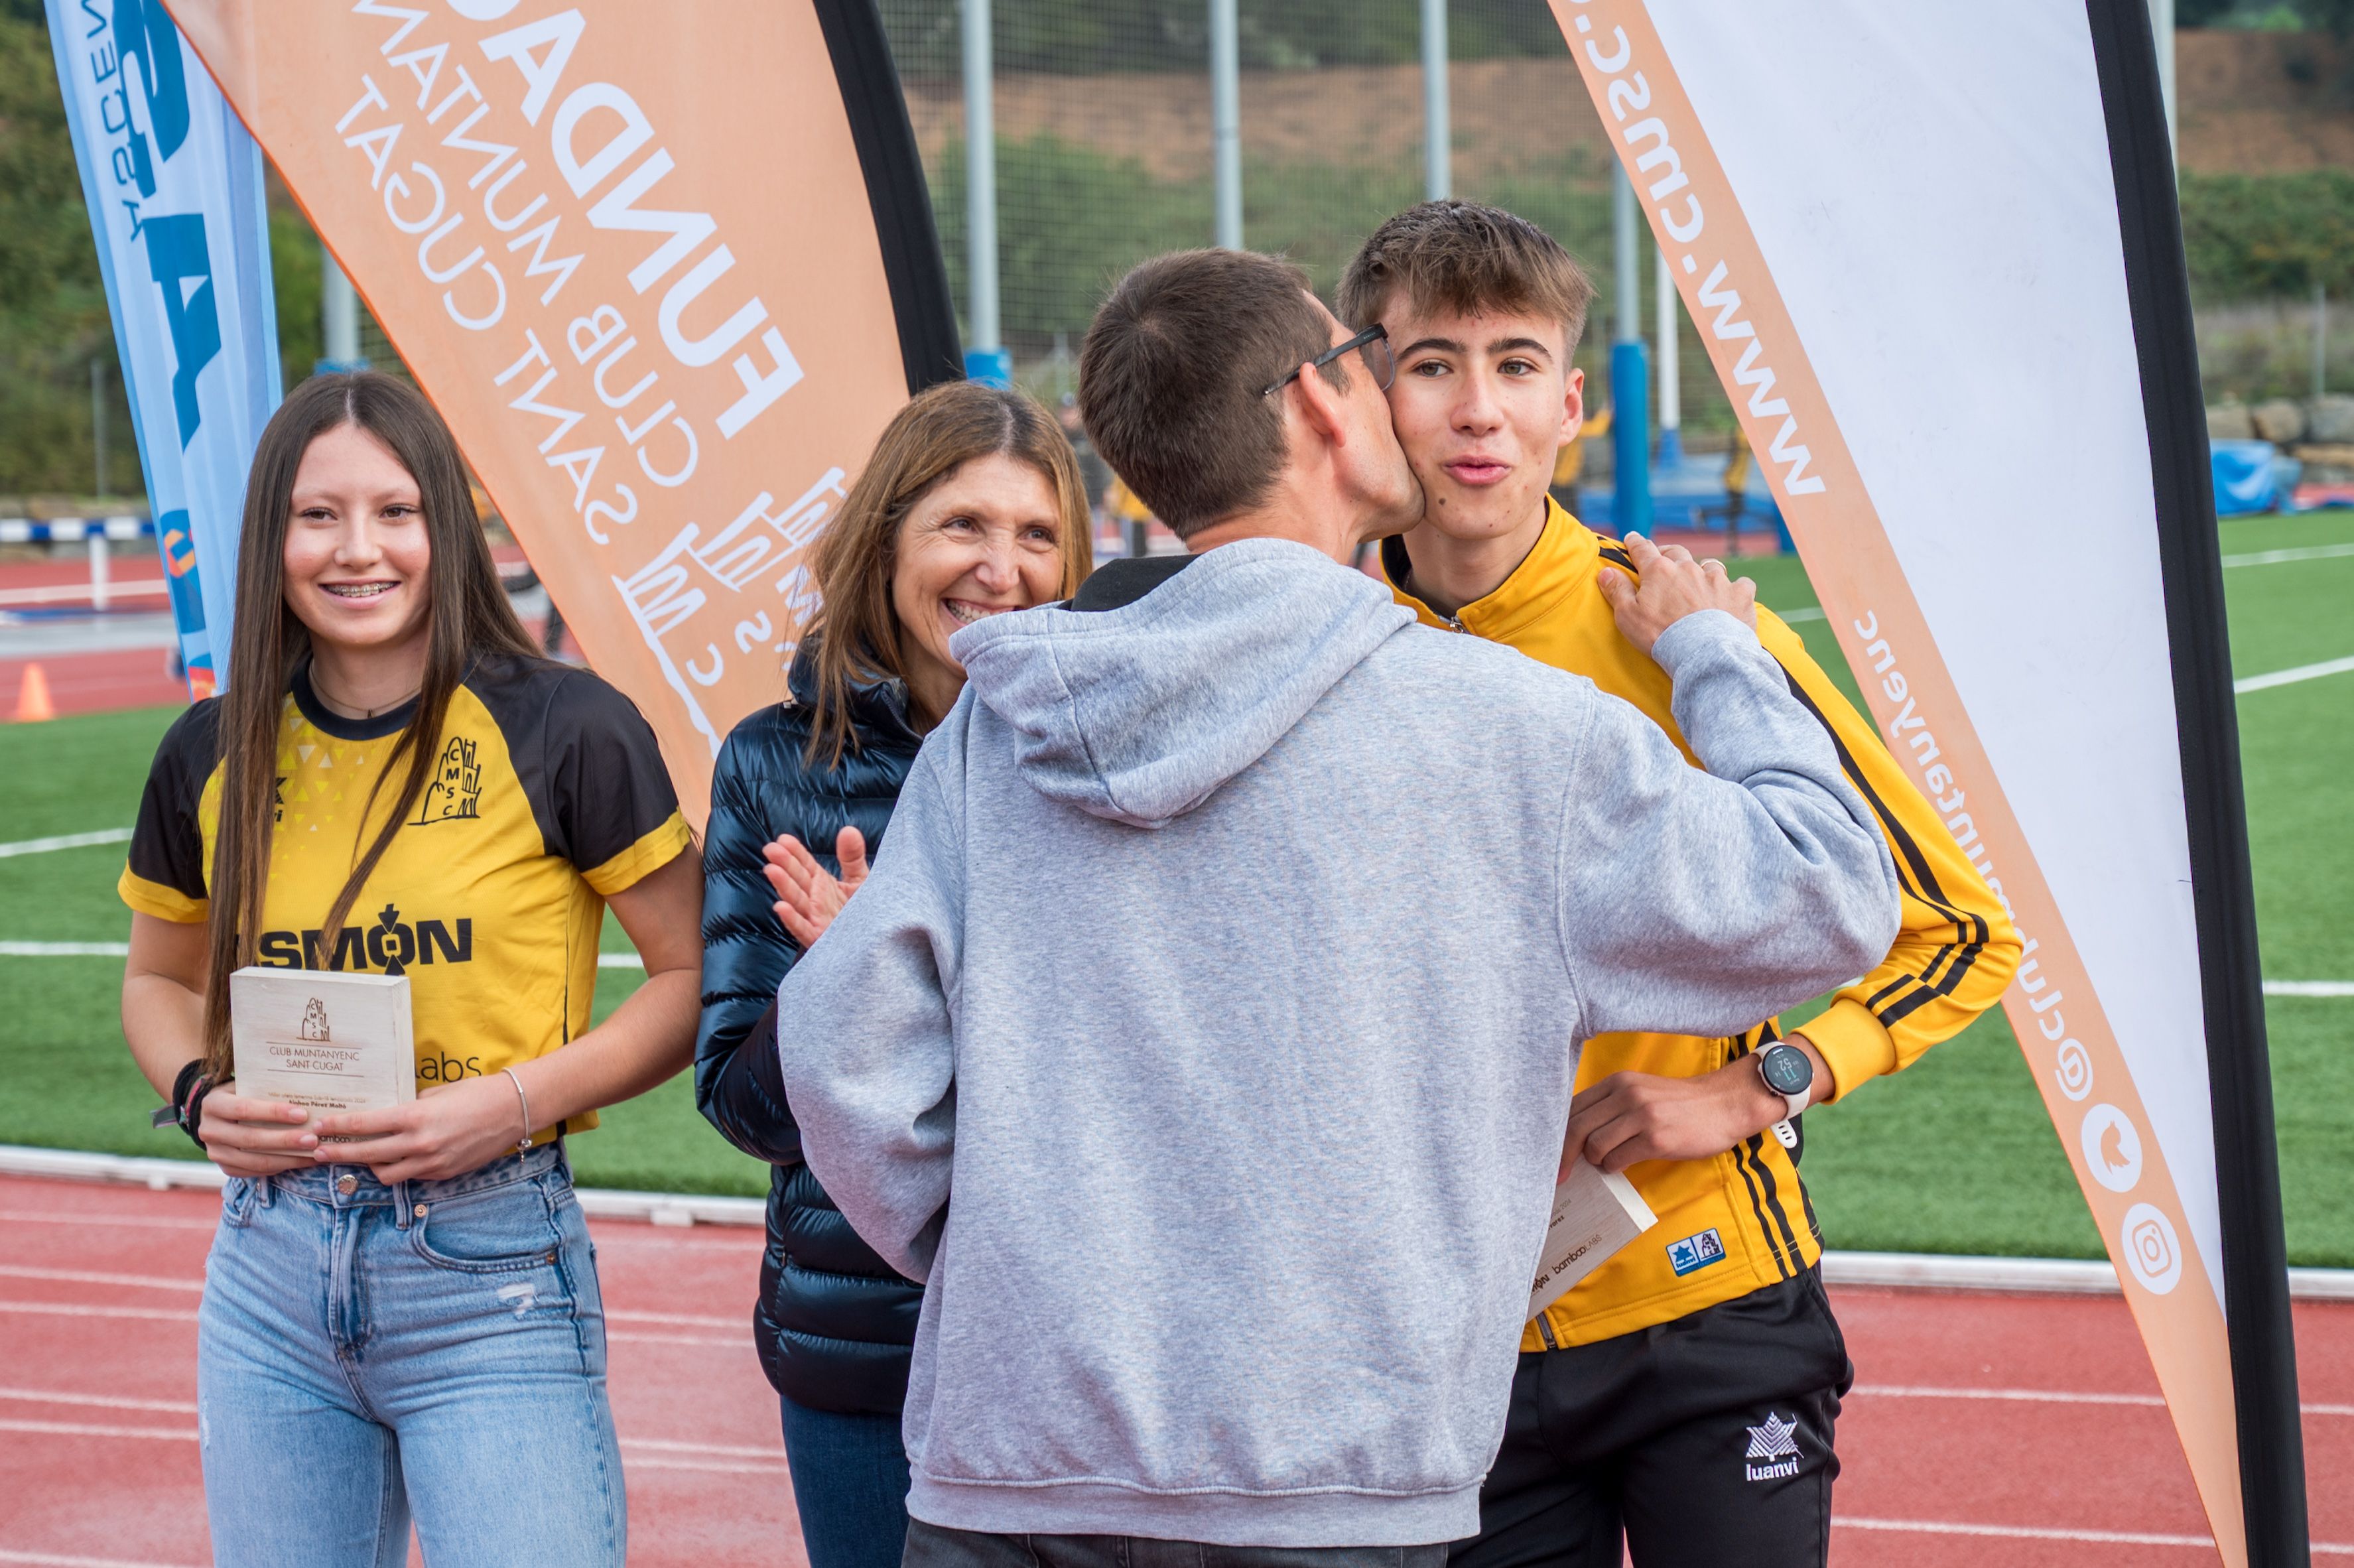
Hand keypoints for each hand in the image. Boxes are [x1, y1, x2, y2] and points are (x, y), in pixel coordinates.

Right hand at [197, 1081, 320, 1177]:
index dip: (273, 1112)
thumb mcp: (248, 1085)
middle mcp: (209, 1130)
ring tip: (312, 1153)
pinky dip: (280, 1167)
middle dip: (285, 1140)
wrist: (219, 1115)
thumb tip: (305, 1093)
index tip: (302, 1114)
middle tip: (312, 1139)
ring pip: (254, 1160)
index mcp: (213, 1104)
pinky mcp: (225, 1168)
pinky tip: (301, 1161)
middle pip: (250, 1139)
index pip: (244, 1109)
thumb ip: (267, 1089)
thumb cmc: (242, 1095)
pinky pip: (255, 1171)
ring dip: (287, 1158)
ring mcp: (215, 1152)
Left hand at [310, 1072, 530, 1184]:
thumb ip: (409, 1108)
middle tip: (316, 1152)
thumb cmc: (475, 1093)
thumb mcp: (435, 1094)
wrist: (513, 1111)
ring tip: (358, 1157)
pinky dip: (399, 1168)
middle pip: (366, 1154)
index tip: (319, 1126)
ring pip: (385, 1174)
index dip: (338, 1127)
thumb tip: (388, 1116)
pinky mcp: (443, 1174)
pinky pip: (411, 1176)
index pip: (365, 1125)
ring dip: (368, 1165)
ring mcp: (432, 1163)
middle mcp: (419, 1144)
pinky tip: (393, 1159)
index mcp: (415, 1117)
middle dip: (337, 1153)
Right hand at [763, 827, 867, 948]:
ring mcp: (816, 919)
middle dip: (784, 864)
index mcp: (822, 884)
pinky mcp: (820, 938)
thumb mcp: (861, 879)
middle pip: (798, 880)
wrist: (877, 941)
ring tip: (771, 870)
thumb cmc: (865, 910)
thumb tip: (849, 830)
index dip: (795, 852)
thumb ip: (852, 857)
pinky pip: (803, 929)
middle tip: (771, 849)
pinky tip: (780, 907)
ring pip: (797, 901)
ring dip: (783, 886)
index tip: (783, 839)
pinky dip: (792, 919)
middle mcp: (815, 900)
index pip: (805, 865)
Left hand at [1559, 1036, 1825, 1177]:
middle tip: (1561, 1175)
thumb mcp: (1640, 1092)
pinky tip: (1621, 1166)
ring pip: (1595, 1146)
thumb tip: (1576, 1136)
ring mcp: (1642, 1115)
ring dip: (1595, 1161)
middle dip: (1564, 1156)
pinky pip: (1618, 1159)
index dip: (1558, 1135)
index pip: (1573, 1108)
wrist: (1724, 1105)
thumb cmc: (1680, 1104)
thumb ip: (1610, 1106)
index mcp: (1618, 1082)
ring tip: (1607, 1163)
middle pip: (1576, 1128)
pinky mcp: (1656, 1138)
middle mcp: (1626, 1094)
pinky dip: (1613, 1167)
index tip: (1550, 1156)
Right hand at [1595, 531, 1757, 655]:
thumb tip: (1606, 572)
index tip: (1631, 538)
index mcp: (1660, 572)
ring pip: (1711, 565)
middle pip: (1677, 552)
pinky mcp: (1740, 594)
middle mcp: (1689, 568)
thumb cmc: (1661, 636)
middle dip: (1669, 553)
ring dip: (1704, 570)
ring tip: (1701, 581)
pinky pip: (1741, 584)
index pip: (1643, 549)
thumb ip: (1617, 591)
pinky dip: (1736, 589)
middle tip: (1665, 559)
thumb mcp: (1628, 617)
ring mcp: (1717, 579)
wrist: (1704, 653)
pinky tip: (1733, 597)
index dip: (1635, 543)